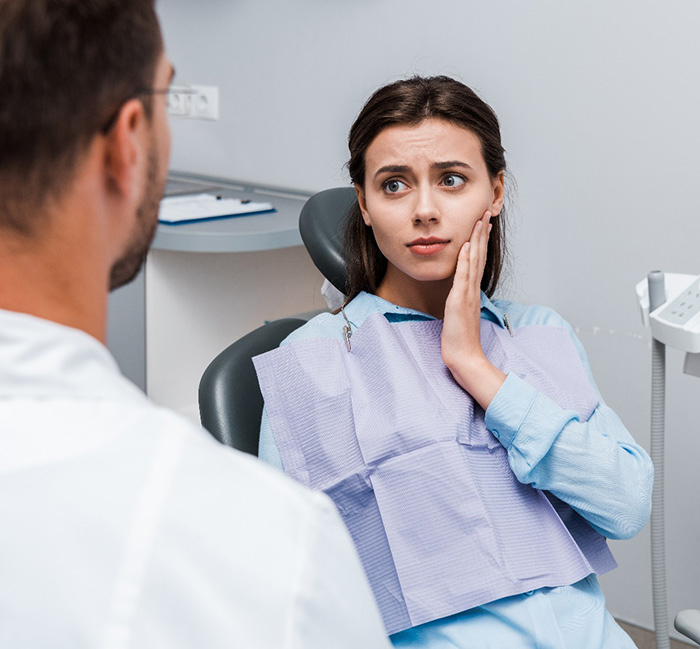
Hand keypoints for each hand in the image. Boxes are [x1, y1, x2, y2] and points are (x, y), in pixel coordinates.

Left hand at [441, 211, 505, 409]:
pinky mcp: (459, 302)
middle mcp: (472, 290)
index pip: (477, 261)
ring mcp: (467, 295)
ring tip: (479, 221)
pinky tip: (466, 246)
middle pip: (479, 256)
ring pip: (473, 262)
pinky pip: (463, 277)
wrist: (464, 357)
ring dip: (476, 240)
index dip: (480, 242)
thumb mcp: (460, 315)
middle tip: (484, 213)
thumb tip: (460, 293)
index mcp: (472, 292)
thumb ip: (462, 301)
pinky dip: (465, 261)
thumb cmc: (460, 340)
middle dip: (481, 234)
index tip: (481, 225)